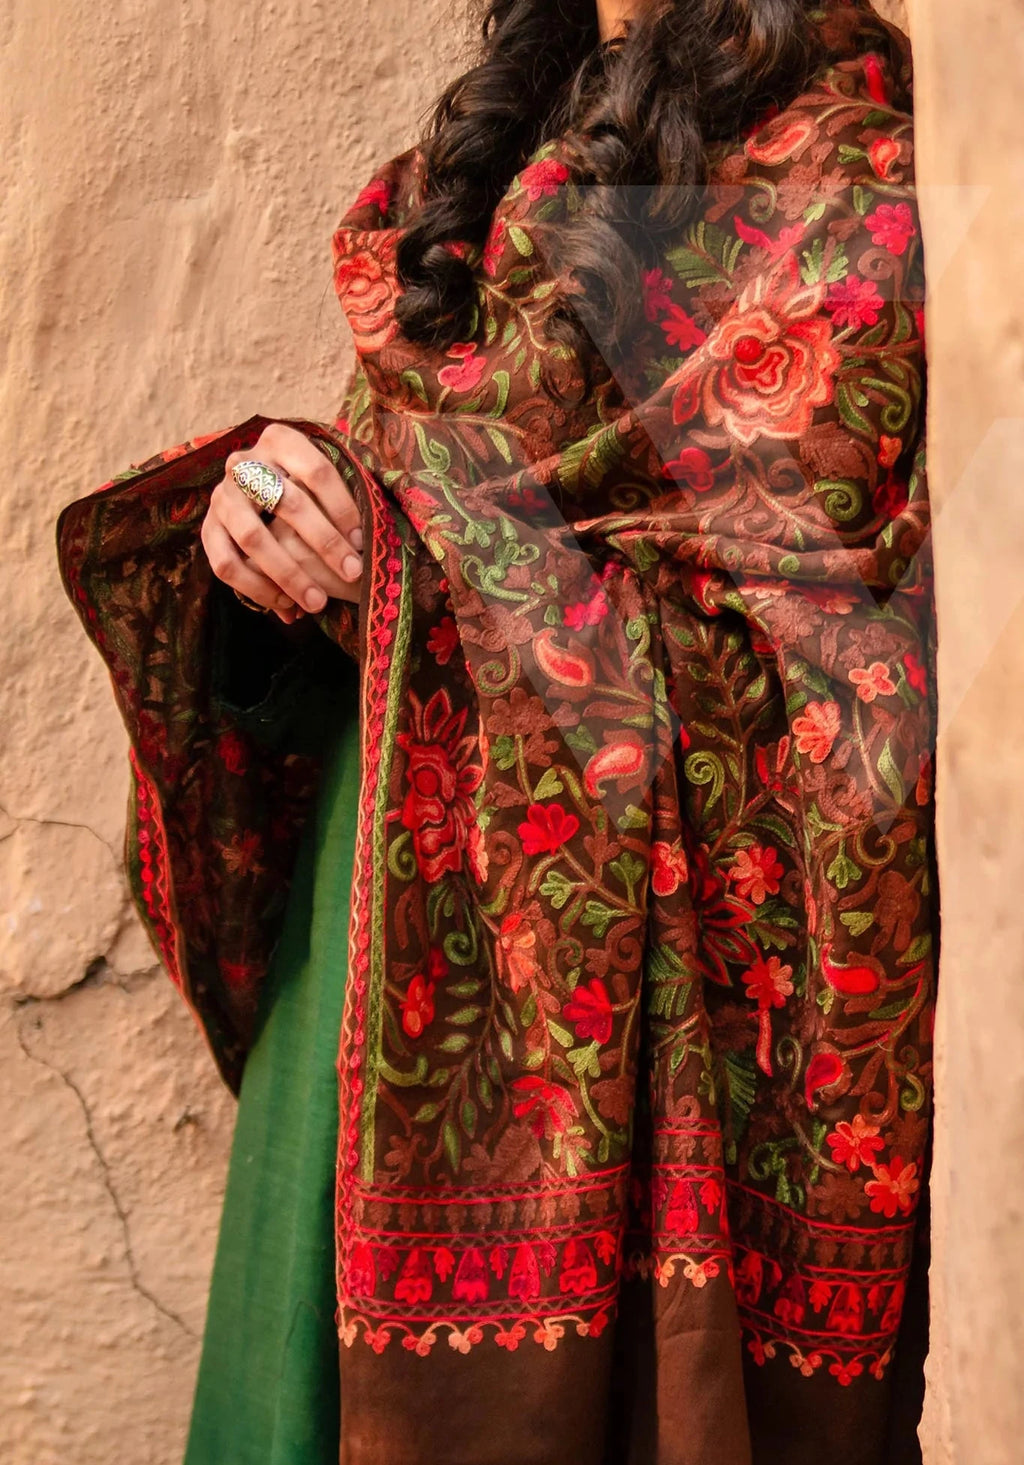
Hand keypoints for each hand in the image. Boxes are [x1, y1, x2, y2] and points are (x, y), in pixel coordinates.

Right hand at [201, 422, 362, 622]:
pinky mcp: (207, 528)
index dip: (342, 508)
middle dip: (324, 542)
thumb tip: (367, 543)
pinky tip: (285, 603)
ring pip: (252, 536)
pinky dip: (256, 587)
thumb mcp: (322, 480)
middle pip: (287, 502)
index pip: (316, 471)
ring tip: (317, 602)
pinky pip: (226, 563)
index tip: (362, 541)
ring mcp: (221, 495)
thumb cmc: (305, 489)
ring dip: (288, 573)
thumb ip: (342, 497)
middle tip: (352, 572)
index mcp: (280, 440)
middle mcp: (245, 463)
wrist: (253, 490)